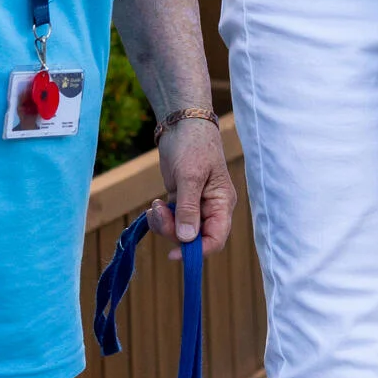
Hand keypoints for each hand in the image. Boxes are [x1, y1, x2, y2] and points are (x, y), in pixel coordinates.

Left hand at [148, 117, 236, 257]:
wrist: (182, 124)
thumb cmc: (192, 145)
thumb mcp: (189, 176)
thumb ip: (188, 208)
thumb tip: (187, 239)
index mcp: (222, 203)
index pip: (216, 239)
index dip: (197, 251)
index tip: (173, 254)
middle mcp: (211, 208)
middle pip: (195, 238)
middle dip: (173, 232)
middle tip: (158, 213)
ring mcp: (195, 206)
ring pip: (180, 231)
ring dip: (164, 224)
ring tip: (155, 205)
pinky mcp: (181, 201)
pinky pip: (172, 221)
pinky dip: (161, 217)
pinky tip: (156, 204)